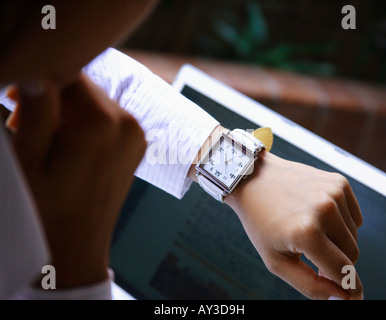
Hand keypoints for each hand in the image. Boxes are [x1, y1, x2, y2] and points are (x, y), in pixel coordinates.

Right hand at [7, 74, 145, 287]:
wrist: (76, 245)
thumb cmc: (45, 209)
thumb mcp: (28, 159)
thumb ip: (36, 110)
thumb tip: (38, 71)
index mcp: (101, 123)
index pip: (69, 73)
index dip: (38, 79)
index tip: (15, 99)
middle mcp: (128, 123)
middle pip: (84, 87)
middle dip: (54, 98)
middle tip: (27, 125)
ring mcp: (136, 134)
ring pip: (95, 101)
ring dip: (69, 112)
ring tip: (50, 143)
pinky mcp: (137, 143)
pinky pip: (108, 117)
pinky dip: (87, 123)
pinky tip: (71, 147)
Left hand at [225, 151, 362, 299]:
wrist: (253, 180)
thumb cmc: (261, 222)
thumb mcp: (276, 261)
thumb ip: (311, 285)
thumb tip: (343, 297)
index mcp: (306, 232)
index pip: (343, 270)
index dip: (349, 287)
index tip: (352, 295)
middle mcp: (324, 210)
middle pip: (352, 253)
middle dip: (336, 260)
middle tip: (311, 254)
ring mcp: (333, 193)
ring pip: (354, 236)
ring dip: (337, 240)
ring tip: (309, 230)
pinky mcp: (338, 182)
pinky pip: (354, 217)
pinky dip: (341, 222)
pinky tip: (317, 216)